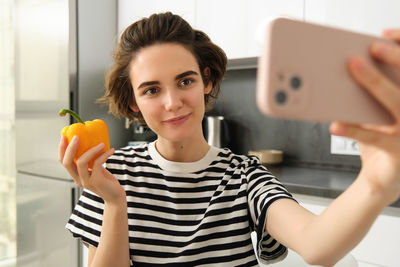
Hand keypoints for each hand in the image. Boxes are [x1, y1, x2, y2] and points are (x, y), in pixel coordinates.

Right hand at [59, 135, 125, 203]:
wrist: (115, 197)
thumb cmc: (106, 181)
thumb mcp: (96, 169)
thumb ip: (92, 161)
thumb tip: (94, 142)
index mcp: (76, 175)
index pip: (63, 162)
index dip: (62, 149)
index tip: (64, 136)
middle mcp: (78, 179)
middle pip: (67, 162)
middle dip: (70, 147)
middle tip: (77, 136)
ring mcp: (86, 181)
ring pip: (81, 162)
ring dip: (91, 150)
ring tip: (101, 143)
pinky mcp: (96, 181)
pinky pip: (97, 163)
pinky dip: (104, 154)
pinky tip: (111, 150)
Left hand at [330, 29, 399, 203]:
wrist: (384, 178)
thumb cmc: (380, 141)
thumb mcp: (375, 115)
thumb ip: (366, 97)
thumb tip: (342, 74)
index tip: (385, 36)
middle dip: (394, 59)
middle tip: (372, 47)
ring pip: (398, 103)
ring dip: (376, 83)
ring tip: (354, 68)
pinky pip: (376, 138)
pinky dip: (354, 129)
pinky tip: (335, 123)